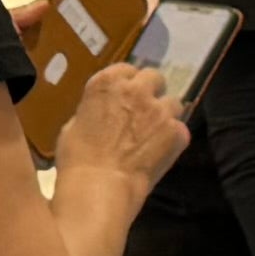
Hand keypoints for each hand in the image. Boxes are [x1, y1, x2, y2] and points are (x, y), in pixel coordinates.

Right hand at [59, 60, 188, 191]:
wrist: (99, 185)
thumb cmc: (76, 158)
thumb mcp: (74, 124)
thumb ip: (94, 110)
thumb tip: (102, 114)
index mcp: (107, 82)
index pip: (127, 70)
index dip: (128, 84)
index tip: (126, 98)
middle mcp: (137, 89)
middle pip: (154, 78)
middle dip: (151, 92)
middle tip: (144, 112)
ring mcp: (160, 109)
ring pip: (172, 103)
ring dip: (164, 115)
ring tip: (154, 135)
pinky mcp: (176, 131)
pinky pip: (180, 130)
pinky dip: (173, 140)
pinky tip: (161, 153)